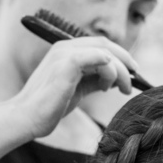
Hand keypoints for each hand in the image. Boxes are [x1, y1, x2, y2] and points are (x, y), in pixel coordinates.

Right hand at [14, 37, 137, 138]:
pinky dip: (109, 68)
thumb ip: (94, 80)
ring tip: (123, 89)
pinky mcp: (66, 65)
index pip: (99, 45)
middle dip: (125, 60)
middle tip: (135, 78)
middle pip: (105, 44)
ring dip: (120, 71)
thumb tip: (115, 79)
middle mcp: (65, 48)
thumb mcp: (77, 90)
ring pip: (105, 52)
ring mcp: (64, 54)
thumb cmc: (49, 107)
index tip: (131, 72)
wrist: (27, 118)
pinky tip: (110, 84)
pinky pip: (97, 57)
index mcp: (65, 51)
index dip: (119, 56)